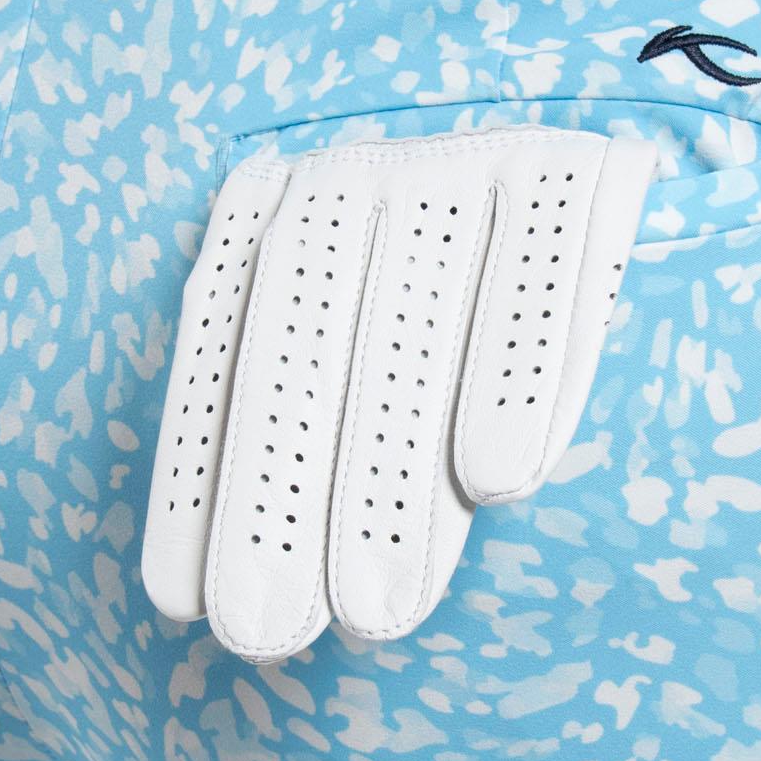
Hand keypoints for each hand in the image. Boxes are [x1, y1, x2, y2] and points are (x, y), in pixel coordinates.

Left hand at [141, 126, 656, 661]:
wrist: (575, 128)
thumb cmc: (451, 287)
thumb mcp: (356, 327)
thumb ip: (302, 416)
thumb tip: (209, 585)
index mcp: (276, 214)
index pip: (221, 356)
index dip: (202, 480)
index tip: (185, 608)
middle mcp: (349, 176)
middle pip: (301, 350)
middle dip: (282, 500)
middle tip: (272, 632)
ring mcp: (454, 159)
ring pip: (410, 327)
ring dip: (389, 476)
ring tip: (379, 611)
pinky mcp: (561, 163)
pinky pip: (539, 274)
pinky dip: (522, 378)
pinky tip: (502, 483)